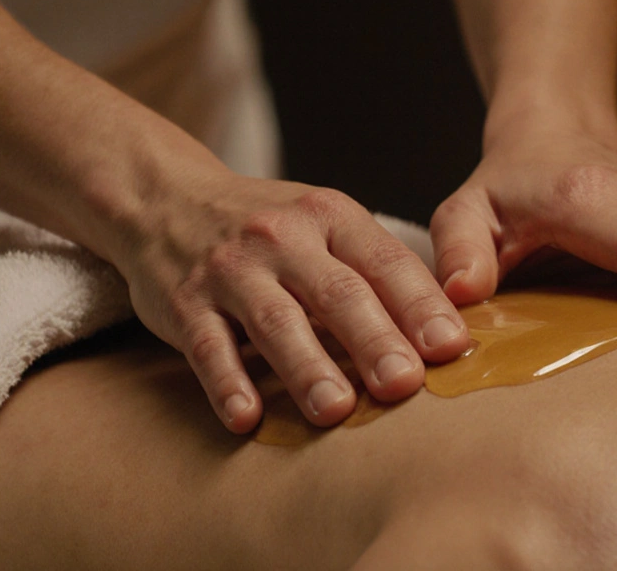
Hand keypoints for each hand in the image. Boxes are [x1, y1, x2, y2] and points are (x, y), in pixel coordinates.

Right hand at [113, 171, 469, 432]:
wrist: (164, 199)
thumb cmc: (269, 229)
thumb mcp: (326, 227)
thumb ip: (377, 272)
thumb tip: (447, 336)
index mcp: (331, 217)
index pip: (385, 262)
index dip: (420, 305)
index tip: (451, 347)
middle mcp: (282, 238)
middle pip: (337, 293)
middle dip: (374, 340)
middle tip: (404, 384)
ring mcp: (231, 271)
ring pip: (275, 322)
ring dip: (307, 367)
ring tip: (336, 410)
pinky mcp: (184, 303)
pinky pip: (207, 346)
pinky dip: (227, 383)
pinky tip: (247, 418)